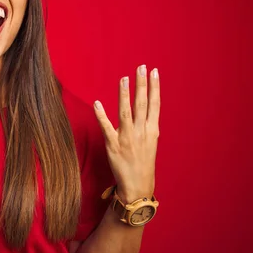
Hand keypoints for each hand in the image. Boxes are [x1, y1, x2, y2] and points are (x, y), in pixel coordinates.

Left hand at [93, 65, 160, 202]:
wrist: (137, 185)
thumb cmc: (143, 163)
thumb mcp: (151, 142)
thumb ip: (148, 126)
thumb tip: (148, 112)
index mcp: (152, 130)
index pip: (155, 104)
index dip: (154, 87)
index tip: (154, 72)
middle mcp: (141, 132)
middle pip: (142, 104)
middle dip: (142, 84)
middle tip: (142, 67)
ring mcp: (127, 138)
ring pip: (126, 112)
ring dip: (124, 94)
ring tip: (124, 78)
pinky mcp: (113, 145)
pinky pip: (106, 128)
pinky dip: (101, 115)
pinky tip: (97, 102)